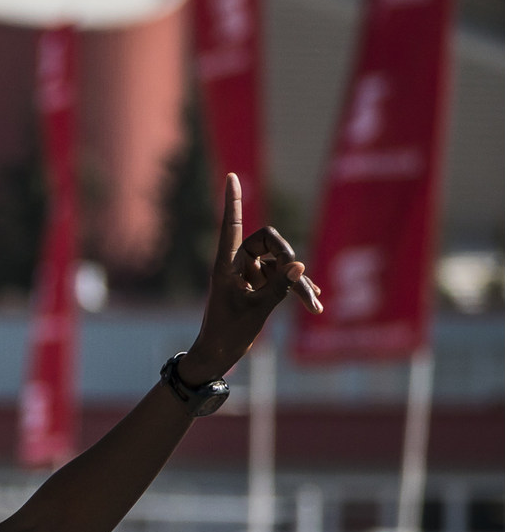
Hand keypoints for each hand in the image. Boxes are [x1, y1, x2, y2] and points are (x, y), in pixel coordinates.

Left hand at [178, 173, 318, 383]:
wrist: (218, 356)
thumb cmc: (228, 333)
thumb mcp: (257, 310)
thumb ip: (279, 287)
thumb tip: (300, 265)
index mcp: (226, 265)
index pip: (231, 226)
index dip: (233, 201)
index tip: (232, 176)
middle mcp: (237, 265)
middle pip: (269, 244)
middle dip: (289, 261)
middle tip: (303, 285)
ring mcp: (248, 275)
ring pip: (279, 264)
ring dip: (296, 281)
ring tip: (313, 303)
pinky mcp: (258, 286)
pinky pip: (281, 277)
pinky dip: (295, 286)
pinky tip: (313, 298)